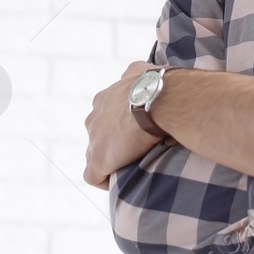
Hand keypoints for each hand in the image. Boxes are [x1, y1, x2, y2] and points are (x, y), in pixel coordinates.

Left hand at [83, 61, 166, 188]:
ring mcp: (94, 139)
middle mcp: (94, 117)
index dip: (120, 126)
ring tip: (132, 166)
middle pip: (99, 134)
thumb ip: (135, 74)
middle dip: (114, 142)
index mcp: (104, 99)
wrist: (160, 100)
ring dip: (111, 160)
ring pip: (96, 154)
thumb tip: (140, 71)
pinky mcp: (98, 159)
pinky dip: (105, 180)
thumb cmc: (158, 86)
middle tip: (137, 148)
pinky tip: (122, 182)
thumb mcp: (142, 71)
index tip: (135, 132)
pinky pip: (93, 176)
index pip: (106, 115)